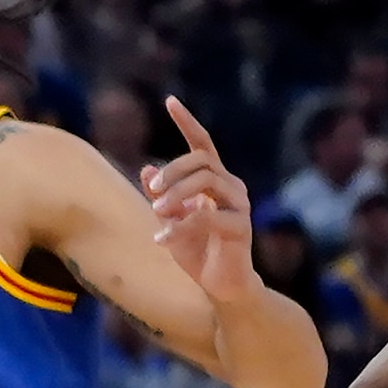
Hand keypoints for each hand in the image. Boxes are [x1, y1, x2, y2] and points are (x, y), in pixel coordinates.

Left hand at [139, 98, 259, 304]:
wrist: (222, 286)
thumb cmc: (197, 252)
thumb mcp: (171, 221)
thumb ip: (161, 195)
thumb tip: (147, 167)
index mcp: (215, 182)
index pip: (203, 145)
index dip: (187, 122)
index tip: (170, 101)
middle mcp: (231, 188)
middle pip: (201, 160)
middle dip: (173, 171)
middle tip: (152, 192)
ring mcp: (239, 206)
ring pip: (207, 182)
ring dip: (176, 195)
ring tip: (157, 212)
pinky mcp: (240, 229)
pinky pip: (206, 218)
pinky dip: (178, 228)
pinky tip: (160, 239)